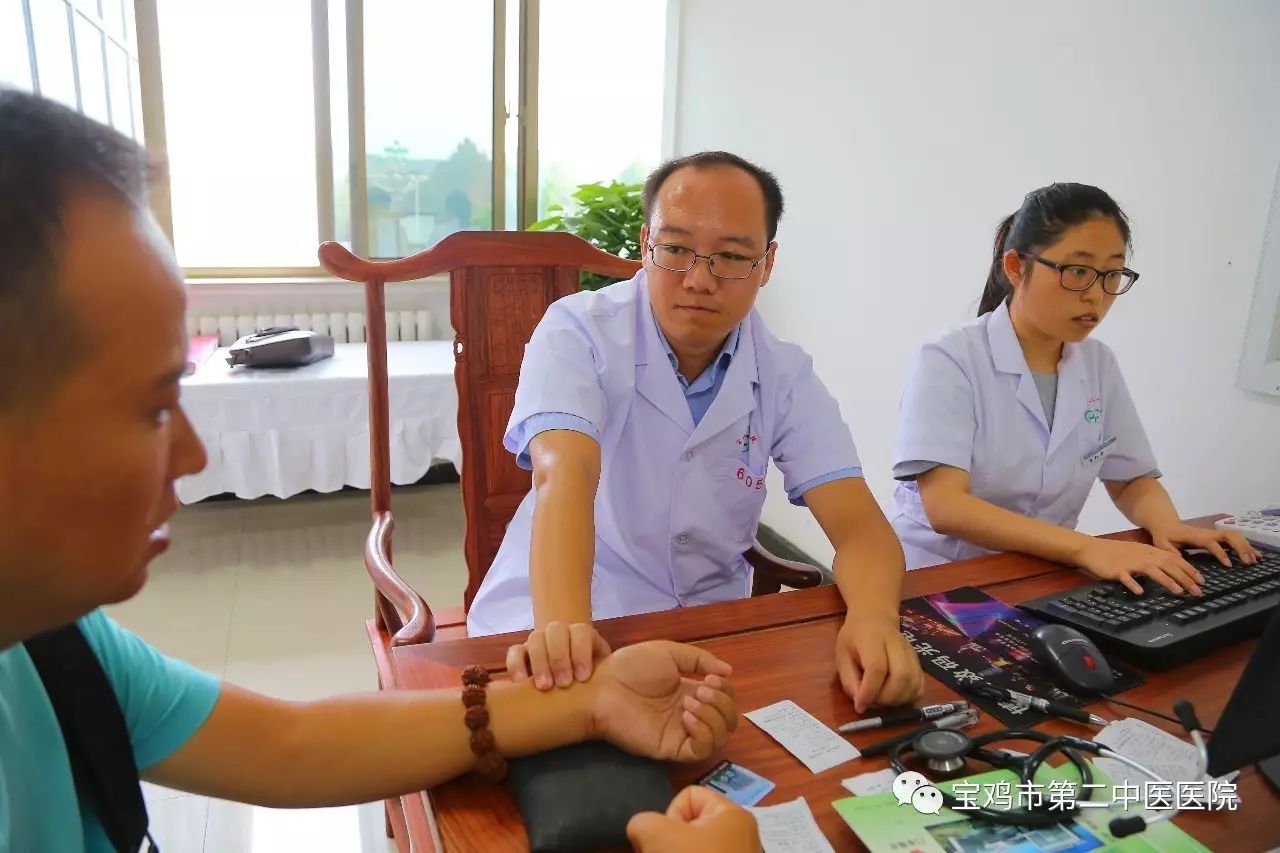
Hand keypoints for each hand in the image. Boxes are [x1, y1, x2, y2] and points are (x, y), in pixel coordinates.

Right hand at [506, 621, 610, 689]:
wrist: (571, 670)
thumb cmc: (591, 675)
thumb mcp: (603, 671)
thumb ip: (607, 674)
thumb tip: (615, 685)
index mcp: (582, 634)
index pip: (581, 632)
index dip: (581, 652)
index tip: (583, 677)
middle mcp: (560, 632)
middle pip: (556, 632)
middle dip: (559, 657)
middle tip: (563, 683)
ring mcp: (539, 641)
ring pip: (535, 639)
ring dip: (539, 662)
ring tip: (544, 687)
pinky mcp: (522, 653)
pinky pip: (514, 652)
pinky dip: (516, 665)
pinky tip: (521, 683)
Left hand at [587, 641, 736, 761]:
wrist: (603, 687)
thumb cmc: (630, 667)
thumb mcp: (669, 652)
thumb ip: (700, 659)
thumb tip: (729, 672)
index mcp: (689, 691)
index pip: (724, 699)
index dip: (725, 690)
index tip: (712, 678)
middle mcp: (690, 713)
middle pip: (728, 720)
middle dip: (723, 703)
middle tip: (702, 689)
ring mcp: (681, 732)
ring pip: (719, 737)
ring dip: (714, 716)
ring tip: (690, 702)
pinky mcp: (671, 748)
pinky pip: (701, 750)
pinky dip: (702, 732)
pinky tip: (686, 716)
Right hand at [627, 785, 760, 851]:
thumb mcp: (657, 835)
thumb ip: (642, 822)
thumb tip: (642, 829)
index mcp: (733, 814)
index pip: (688, 795)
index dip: (671, 815)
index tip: (670, 838)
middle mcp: (741, 833)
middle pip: (690, 823)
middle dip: (671, 839)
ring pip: (693, 846)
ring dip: (676, 852)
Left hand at [835, 614, 923, 713]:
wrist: (875, 618)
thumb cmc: (855, 637)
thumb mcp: (842, 654)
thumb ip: (848, 679)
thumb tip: (859, 703)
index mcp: (872, 640)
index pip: (877, 667)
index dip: (869, 691)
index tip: (860, 706)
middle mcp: (896, 645)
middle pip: (901, 676)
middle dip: (886, 698)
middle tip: (872, 703)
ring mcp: (911, 653)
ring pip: (913, 682)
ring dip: (898, 700)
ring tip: (882, 701)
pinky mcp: (919, 662)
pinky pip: (921, 685)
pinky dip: (910, 697)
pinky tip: (896, 698)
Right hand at [1075, 537, 1203, 595]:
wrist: (1091, 549)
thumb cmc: (1114, 553)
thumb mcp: (1137, 552)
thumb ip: (1152, 559)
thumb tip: (1171, 569)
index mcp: (1149, 551)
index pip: (1174, 559)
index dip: (1189, 570)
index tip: (1201, 581)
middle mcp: (1142, 555)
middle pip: (1167, 565)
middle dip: (1185, 578)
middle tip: (1197, 592)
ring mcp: (1129, 562)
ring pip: (1152, 570)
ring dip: (1166, 581)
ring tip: (1178, 592)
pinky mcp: (1116, 570)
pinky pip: (1126, 578)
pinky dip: (1133, 584)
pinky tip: (1140, 592)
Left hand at [1147, 523, 1261, 567]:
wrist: (1165, 524)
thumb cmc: (1164, 535)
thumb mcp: (1161, 543)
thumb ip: (1169, 551)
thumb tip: (1180, 559)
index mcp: (1196, 536)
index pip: (1211, 543)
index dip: (1220, 553)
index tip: (1228, 564)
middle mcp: (1207, 533)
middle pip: (1229, 536)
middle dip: (1240, 547)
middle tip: (1248, 562)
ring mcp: (1213, 533)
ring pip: (1234, 535)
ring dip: (1246, 546)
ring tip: (1255, 560)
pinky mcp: (1216, 536)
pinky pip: (1234, 538)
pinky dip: (1245, 545)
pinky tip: (1254, 554)